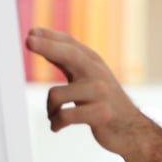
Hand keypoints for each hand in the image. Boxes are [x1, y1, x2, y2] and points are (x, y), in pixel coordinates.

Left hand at [25, 28, 150, 158]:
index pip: (70, 45)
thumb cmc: (104, 103)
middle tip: (29, 41)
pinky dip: (56, 123)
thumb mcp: (89, 78)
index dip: (50, 37)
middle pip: (69, 55)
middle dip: (48, 47)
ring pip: (57, 95)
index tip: (31, 32)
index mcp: (94, 63)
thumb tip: (41, 45)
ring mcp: (100, 92)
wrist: (133, 129)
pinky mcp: (101, 113)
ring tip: (54, 117)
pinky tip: (57, 126)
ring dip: (50, 110)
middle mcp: (97, 73)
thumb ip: (69, 63)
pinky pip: (65, 115)